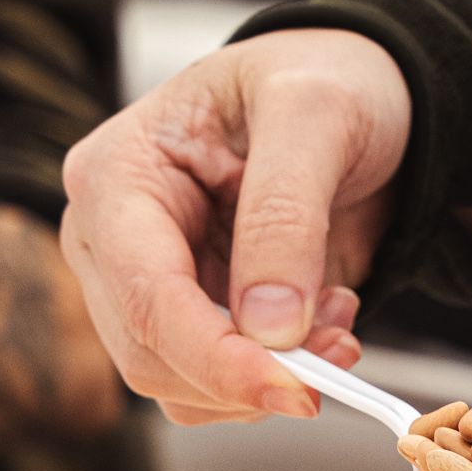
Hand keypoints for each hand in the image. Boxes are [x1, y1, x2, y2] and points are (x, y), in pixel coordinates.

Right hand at [60, 30, 412, 423]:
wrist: (359, 98)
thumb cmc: (325, 79)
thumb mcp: (316, 113)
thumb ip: (286, 214)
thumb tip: (268, 326)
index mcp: (116, 175)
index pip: (146, 297)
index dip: (217, 358)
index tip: (297, 391)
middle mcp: (112, 241)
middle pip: (154, 358)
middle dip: (253, 372)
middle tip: (342, 346)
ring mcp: (146, 286)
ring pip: (185, 389)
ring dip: (272, 377)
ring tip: (336, 311)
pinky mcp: (191, 320)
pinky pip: (220, 388)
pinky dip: (279, 376)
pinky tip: (322, 322)